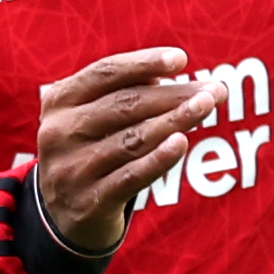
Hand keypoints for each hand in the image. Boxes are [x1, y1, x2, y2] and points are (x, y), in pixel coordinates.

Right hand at [30, 48, 219, 258]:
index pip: (105, 73)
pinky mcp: (89, 202)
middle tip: (213, 90)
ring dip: (175, 121)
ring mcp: (72, 169)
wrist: (62, 213)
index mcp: (59, 101)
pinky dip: (159, 158)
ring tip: (206, 107)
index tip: (181, 59)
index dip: (143, 63)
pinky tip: (182, 142)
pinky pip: (131, 176)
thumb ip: (125, 94)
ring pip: (132, 140)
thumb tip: (171, 81)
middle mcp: (59, 133)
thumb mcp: (92, 116)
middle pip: (124, 105)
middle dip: (173, 95)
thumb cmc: (90, 149)